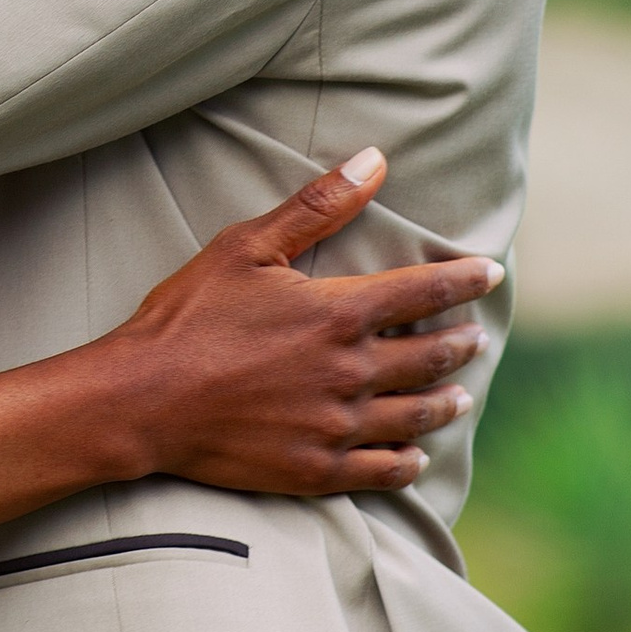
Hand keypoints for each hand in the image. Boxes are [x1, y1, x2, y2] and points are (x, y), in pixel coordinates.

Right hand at [106, 150, 498, 495]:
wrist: (141, 400)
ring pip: (415, 415)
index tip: (489, 273)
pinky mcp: (315, 470)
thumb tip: (374, 161)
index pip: (424, 292)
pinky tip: (415, 456)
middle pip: (429, 356)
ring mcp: (337, 426)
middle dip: (460, 343)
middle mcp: (351, 372)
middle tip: (477, 338)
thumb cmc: (188, 317)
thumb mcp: (246, 247)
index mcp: (340, 314)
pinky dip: (407, 462)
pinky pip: (382, 471)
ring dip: (444, 401)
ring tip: (460, 395)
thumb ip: (316, 207)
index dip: (463, 280)